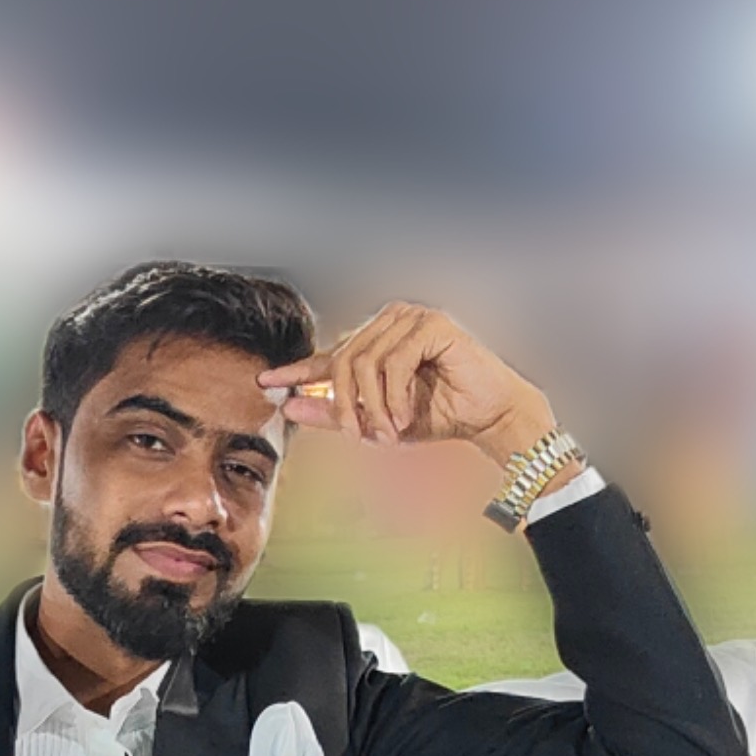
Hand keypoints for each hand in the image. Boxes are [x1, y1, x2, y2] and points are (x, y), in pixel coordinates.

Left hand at [261, 304, 555, 468]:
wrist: (489, 417)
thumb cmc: (440, 414)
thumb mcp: (379, 420)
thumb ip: (337, 411)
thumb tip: (289, 407)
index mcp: (377, 336)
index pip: (331, 353)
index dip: (298, 370)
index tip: (266, 382)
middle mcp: (391, 318)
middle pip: (343, 360)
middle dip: (347, 406)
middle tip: (360, 439)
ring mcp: (412, 316)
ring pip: (365, 363)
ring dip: (372, 406)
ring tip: (387, 434)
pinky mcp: (433, 323)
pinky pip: (393, 362)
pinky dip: (394, 397)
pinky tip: (404, 418)